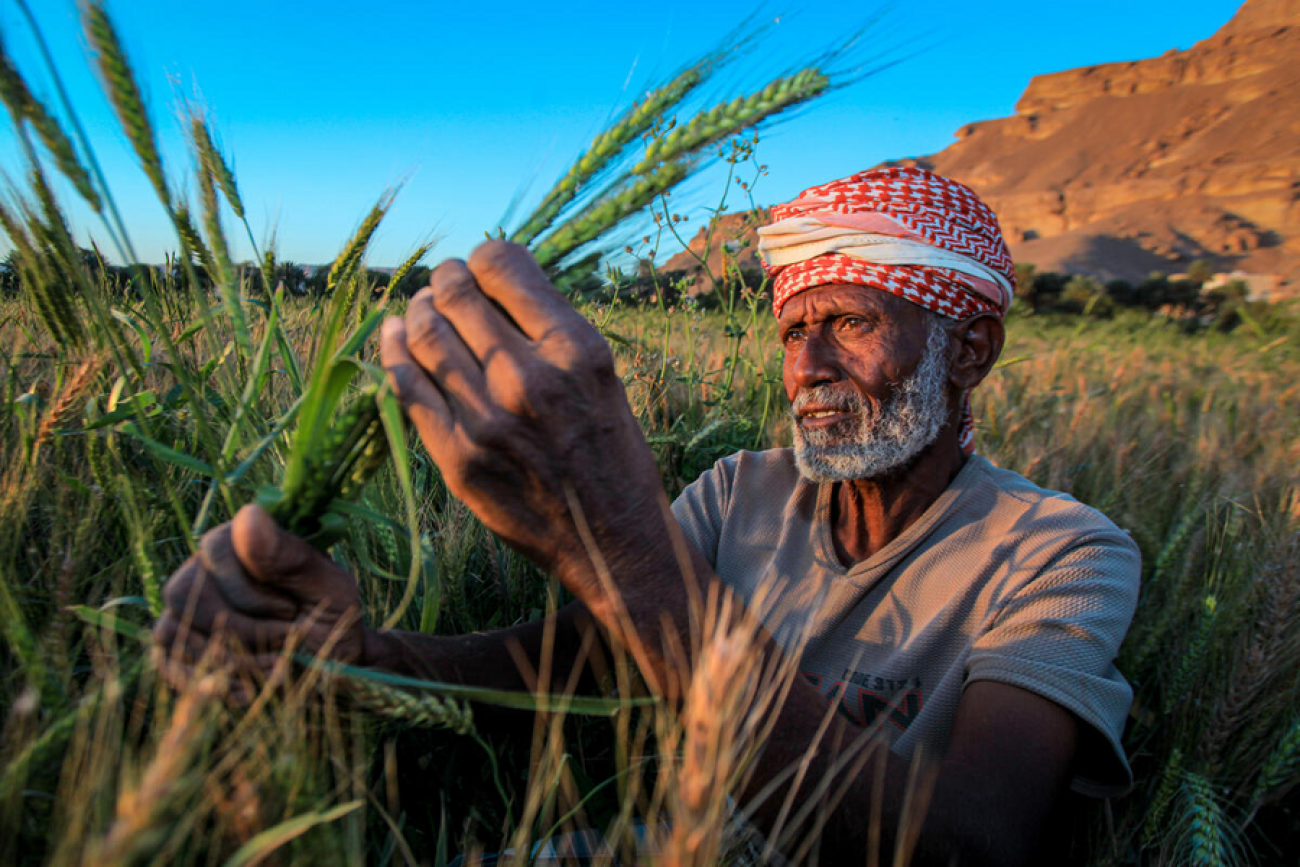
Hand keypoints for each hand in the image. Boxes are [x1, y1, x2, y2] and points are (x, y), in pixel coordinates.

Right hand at [152, 503, 368, 696]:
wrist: (331, 667)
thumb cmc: (334, 622)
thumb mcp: (329, 590)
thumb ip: (290, 557)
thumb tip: (248, 515)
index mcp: (243, 540)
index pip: (214, 550)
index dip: (249, 594)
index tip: (291, 614)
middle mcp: (205, 565)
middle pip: (185, 592)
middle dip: (241, 630)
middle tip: (286, 645)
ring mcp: (185, 605)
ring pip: (174, 630)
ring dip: (232, 660)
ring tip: (276, 666)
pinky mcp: (175, 644)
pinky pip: (166, 660)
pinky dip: (209, 682)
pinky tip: (247, 689)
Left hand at [378, 241, 673, 612]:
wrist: (610, 541)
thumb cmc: (611, 452)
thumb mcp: (603, 375)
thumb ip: (551, 330)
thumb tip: (492, 281)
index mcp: (576, 350)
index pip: (503, 266)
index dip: (484, 256)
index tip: (481, 265)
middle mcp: (529, 380)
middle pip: (456, 295)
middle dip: (445, 278)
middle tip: (445, 281)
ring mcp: (487, 422)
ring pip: (424, 335)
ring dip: (417, 310)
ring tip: (421, 307)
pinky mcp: (457, 459)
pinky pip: (407, 388)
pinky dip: (394, 353)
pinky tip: (393, 337)